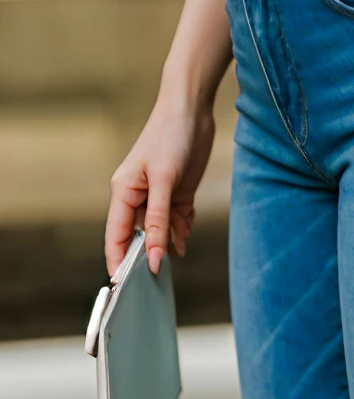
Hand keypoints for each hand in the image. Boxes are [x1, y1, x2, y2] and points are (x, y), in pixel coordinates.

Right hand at [105, 98, 216, 277]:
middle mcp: (138, 197)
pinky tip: (186, 234)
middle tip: (158, 280)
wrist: (193, 108)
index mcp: (124, 193)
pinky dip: (182, 229)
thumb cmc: (170, 136)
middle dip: (147, 256)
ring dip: (168, 244)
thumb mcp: (164, 181)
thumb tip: (154, 259)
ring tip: (176, 255)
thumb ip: (158, 221)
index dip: (119, 263)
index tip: (125, 290)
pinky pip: (177, 221)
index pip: (116, 237)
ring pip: (160, 232)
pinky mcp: (179, 192)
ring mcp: (159, 196)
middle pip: (138, 237)